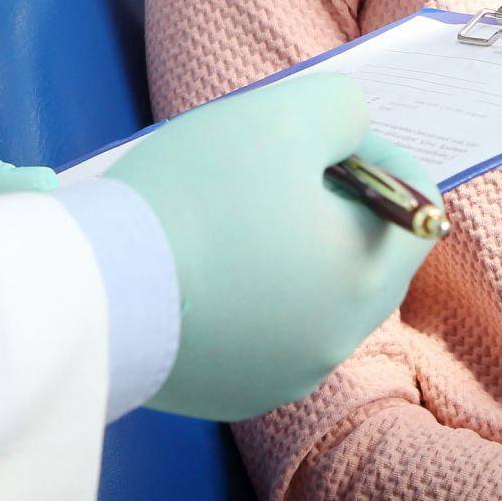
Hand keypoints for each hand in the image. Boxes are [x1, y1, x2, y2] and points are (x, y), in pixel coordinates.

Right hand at [105, 72, 441, 420]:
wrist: (87, 289)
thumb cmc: (199, 194)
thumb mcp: (288, 113)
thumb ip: (344, 109)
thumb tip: (351, 130)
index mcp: (367, 279)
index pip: (415, 202)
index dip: (375, 153)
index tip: (320, 137)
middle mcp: (337, 341)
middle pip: (366, 248)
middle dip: (333, 198)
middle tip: (273, 169)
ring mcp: (282, 374)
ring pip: (314, 288)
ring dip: (290, 243)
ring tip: (231, 210)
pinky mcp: (229, 390)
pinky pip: (265, 324)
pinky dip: (250, 288)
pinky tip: (203, 259)